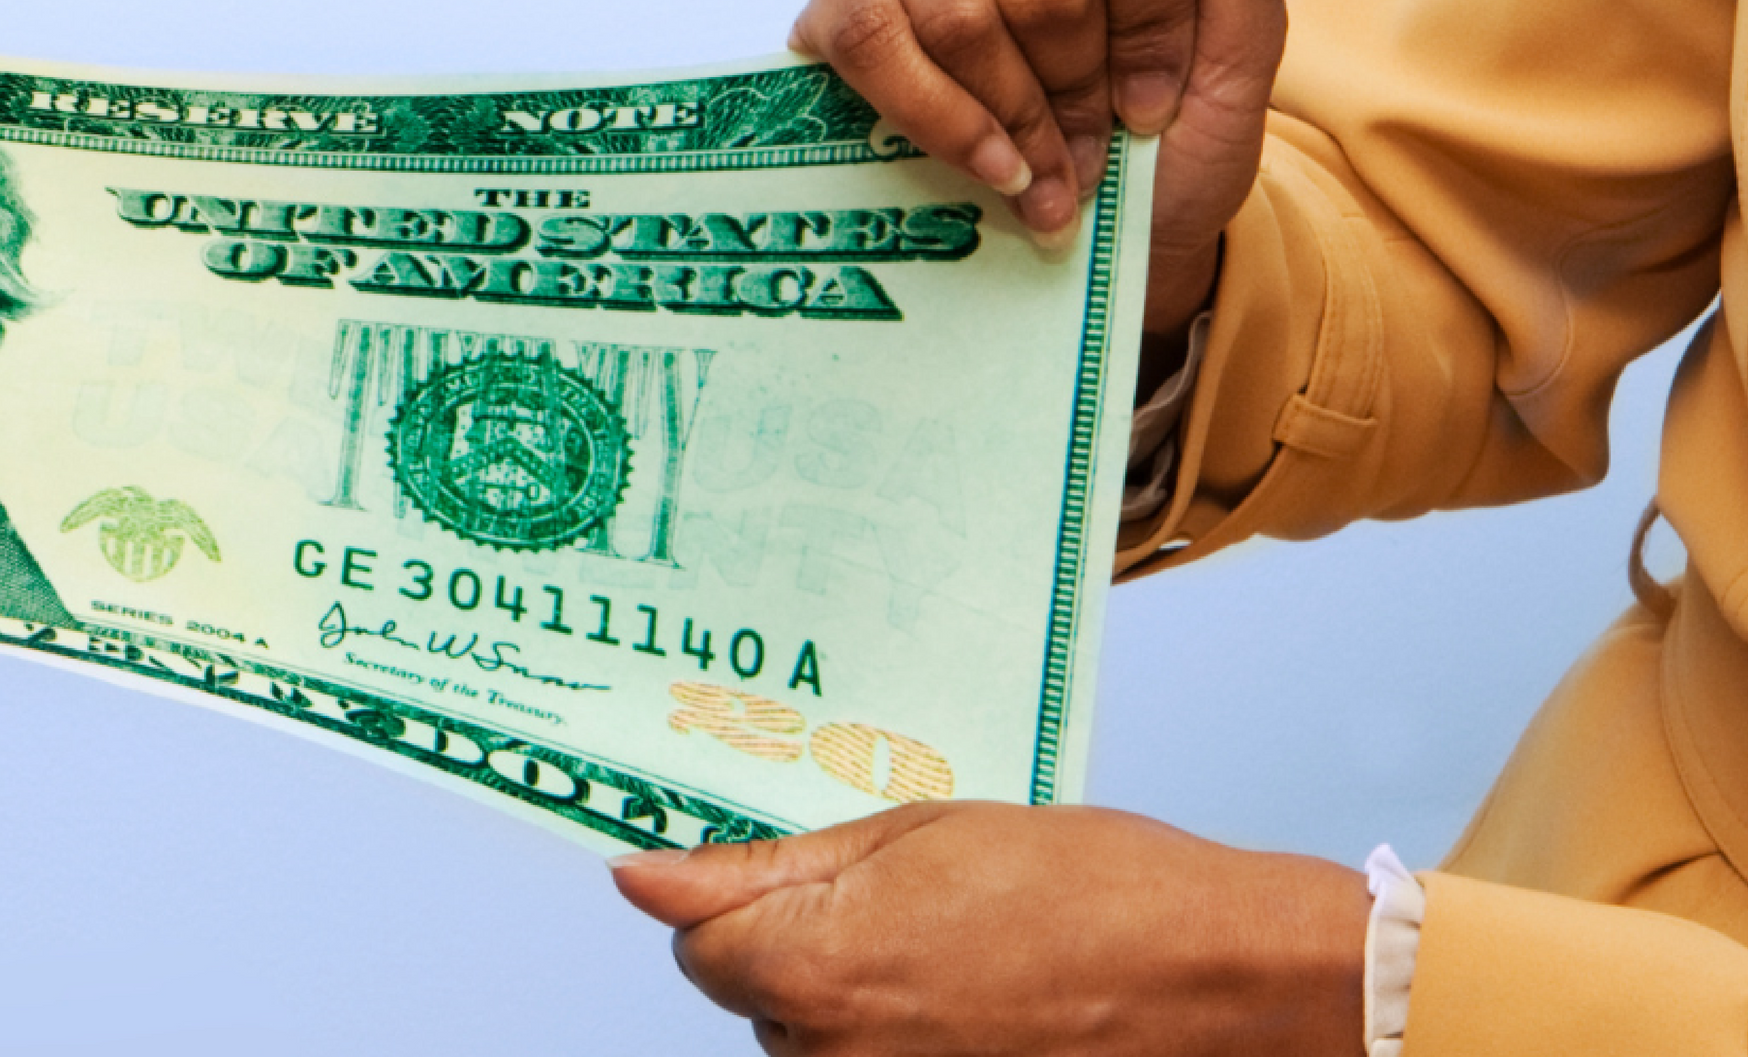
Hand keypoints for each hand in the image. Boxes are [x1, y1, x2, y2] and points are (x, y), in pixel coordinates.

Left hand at [612, 801, 1364, 1055]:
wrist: (1227, 978)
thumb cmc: (1095, 890)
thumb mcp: (914, 834)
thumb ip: (766, 867)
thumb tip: (642, 875)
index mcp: (811, 969)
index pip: (698, 941)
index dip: (743, 899)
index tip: (792, 876)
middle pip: (759, 999)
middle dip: (810, 951)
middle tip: (918, 909)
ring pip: (818, 1044)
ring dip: (861, 1003)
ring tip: (967, 958)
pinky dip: (913, 1040)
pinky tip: (983, 1008)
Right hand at [791, 0, 1286, 337]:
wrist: (1098, 209)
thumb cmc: (1173, 120)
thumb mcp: (1240, 39)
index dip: (1147, 33)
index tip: (1157, 98)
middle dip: (1075, 88)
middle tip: (1093, 140)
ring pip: (959, 16)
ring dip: (1011, 116)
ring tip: (1042, 161)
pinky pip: (873, 42)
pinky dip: (937, 121)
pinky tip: (987, 161)